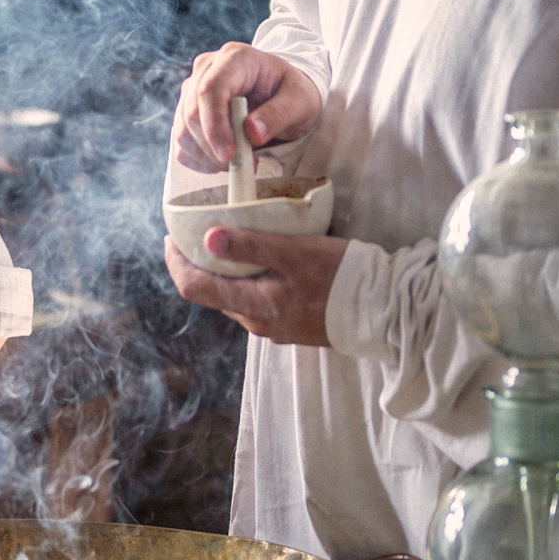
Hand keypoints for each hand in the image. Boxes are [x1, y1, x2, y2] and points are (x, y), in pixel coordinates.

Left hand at [164, 227, 346, 346]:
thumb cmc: (342, 277)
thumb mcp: (295, 254)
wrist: (387, 310)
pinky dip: (252, 280)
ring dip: (228, 272)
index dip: (176, 262)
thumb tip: (208, 238)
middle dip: (201, 264)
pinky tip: (265, 261)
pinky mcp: (295, 326)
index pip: (194, 288)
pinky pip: (261, 302)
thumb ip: (251, 247)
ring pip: (238, 297)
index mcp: (253, 306)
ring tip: (232, 241)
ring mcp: (277, 327)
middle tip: (200, 231)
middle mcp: (259, 323)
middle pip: (214, 293)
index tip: (171, 237)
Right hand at [173, 44, 322, 171]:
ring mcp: (192, 90)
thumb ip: (279, 114)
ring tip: (240, 162)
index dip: (215, 125)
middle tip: (243, 164)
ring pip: (183, 130)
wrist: (283, 96)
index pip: (210, 89)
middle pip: (192, 112)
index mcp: (235, 58)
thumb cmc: (292, 94)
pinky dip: (200, 160)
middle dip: (213, 147)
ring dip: (208, 156)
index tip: (229, 154)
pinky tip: (224, 161)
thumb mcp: (300, 101)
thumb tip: (252, 133)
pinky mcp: (187, 112)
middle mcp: (207, 69)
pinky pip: (182, 143)